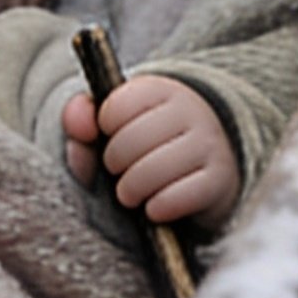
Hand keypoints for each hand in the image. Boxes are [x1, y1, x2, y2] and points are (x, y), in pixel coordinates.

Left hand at [62, 69, 240, 226]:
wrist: (208, 168)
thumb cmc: (149, 147)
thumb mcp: (115, 128)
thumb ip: (84, 122)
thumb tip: (78, 125)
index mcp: (161, 89)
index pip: (116, 106)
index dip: (104, 128)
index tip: (110, 135)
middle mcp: (190, 111)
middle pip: (131, 141)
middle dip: (113, 163)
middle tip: (117, 171)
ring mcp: (208, 144)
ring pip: (152, 171)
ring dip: (131, 190)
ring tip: (130, 193)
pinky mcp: (219, 180)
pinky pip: (177, 197)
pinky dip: (157, 208)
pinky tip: (154, 208)